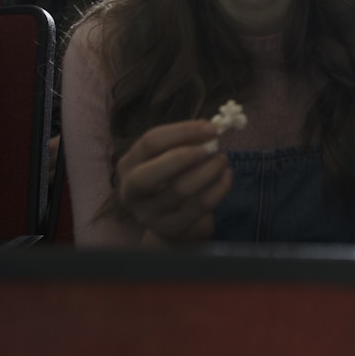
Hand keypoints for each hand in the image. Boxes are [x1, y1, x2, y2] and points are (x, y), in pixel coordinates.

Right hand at [115, 120, 232, 244]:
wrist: (170, 218)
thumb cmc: (170, 177)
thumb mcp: (168, 157)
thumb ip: (183, 142)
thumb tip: (208, 128)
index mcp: (128, 165)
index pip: (149, 143)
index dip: (182, 132)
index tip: (210, 127)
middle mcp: (130, 192)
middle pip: (149, 175)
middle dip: (184, 157)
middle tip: (212, 146)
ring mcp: (148, 214)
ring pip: (178, 190)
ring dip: (207, 170)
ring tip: (222, 159)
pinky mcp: (170, 228)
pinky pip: (198, 207)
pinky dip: (218, 188)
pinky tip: (226, 176)